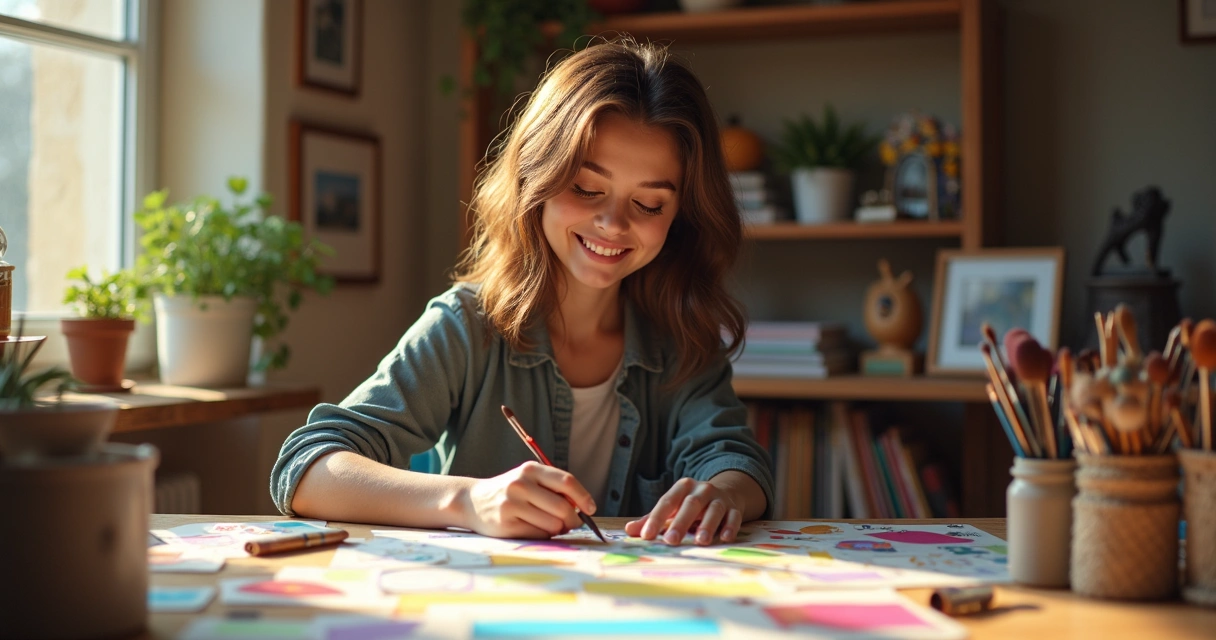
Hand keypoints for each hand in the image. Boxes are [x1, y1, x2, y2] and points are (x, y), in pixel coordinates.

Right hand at [460, 461, 596, 538]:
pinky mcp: (507, 525)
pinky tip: (535, 528)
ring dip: (558, 529)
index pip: (566, 482)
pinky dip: (544, 535)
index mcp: (530, 470)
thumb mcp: (529, 479)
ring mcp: (512, 505)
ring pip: (553, 524)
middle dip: (573, 519)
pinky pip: (539, 535)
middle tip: (572, 523)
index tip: (591, 508)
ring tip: (550, 524)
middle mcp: (520, 485)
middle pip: (563, 507)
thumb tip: (582, 507)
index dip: (583, 496)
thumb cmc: (511, 492)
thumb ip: (553, 488)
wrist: (473, 502)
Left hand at [623, 477, 742, 545]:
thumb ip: (651, 519)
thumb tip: (629, 531)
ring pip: (714, 510)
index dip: (656, 518)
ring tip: (700, 541)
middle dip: (680, 523)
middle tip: (671, 541)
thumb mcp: (673, 508)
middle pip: (690, 504)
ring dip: (707, 525)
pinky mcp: (735, 508)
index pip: (667, 502)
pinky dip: (730, 527)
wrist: (727, 493)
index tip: (646, 536)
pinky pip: (734, 516)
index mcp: (683, 487)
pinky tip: (724, 538)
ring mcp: (720, 498)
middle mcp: (702, 489)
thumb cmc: (692, 506)